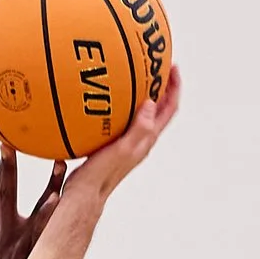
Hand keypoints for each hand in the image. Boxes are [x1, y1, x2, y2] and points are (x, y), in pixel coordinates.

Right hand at [0, 145, 68, 258]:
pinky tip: (63, 201)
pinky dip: (53, 216)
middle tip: (13, 141)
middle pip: (5, 194)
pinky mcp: (39, 258)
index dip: (1, 169)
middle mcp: (9, 235)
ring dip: (49, 185)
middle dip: (8, 167)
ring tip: (60, 162)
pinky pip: (48, 233)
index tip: (5, 144)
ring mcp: (25, 246)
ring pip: (37, 210)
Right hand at [61, 65, 180, 210]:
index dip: (175, 87)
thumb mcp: (123, 149)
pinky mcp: (112, 143)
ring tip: (133, 73)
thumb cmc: (103, 175)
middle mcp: (141, 139)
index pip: (169, 109)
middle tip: (155, 64)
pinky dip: (119, 103)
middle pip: (158, 107)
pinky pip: (121, 117)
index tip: (172, 66)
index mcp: (147, 139)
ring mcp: (127, 141)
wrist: (84, 195)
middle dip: (160, 85)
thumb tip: (152, 102)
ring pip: (140, 111)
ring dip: (141, 92)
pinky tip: (104, 96)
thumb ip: (140, 128)